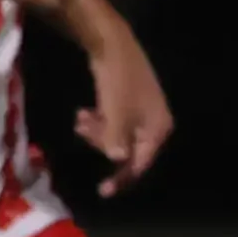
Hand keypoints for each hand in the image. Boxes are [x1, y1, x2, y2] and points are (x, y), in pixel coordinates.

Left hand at [74, 24, 173, 195]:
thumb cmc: (118, 81)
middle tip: (84, 130)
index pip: (140, 163)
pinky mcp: (127, 103)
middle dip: (103, 144)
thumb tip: (118, 160)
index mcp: (157, 129)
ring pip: (116, 136)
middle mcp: (153, 123)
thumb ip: (116, 140)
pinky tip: (83, 114)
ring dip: (97, 133)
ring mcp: (140, 113)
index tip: (103, 191)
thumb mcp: (115, 115)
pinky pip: (113, 122)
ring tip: (80, 121)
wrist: (112, 45)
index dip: (122, 177)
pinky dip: (99, 121)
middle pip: (127, 150)